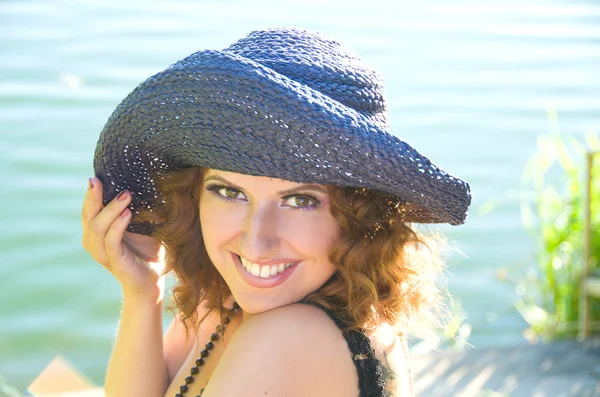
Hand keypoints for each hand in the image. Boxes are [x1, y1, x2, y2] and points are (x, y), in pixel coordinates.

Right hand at [82, 177, 164, 299]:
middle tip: (99, 180)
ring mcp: (103, 252)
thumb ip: (135, 208)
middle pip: (88, 215)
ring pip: (98, 226)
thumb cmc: (147, 250)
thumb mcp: (140, 225)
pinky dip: (118, 225)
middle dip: (92, 196)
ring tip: (125, 194)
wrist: (151, 281)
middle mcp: (94, 242)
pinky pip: (111, 240)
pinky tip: (128, 213)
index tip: (96, 176)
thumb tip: (142, 182)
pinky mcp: (115, 260)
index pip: (89, 209)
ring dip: (111, 208)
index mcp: (97, 232)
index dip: (90, 193)